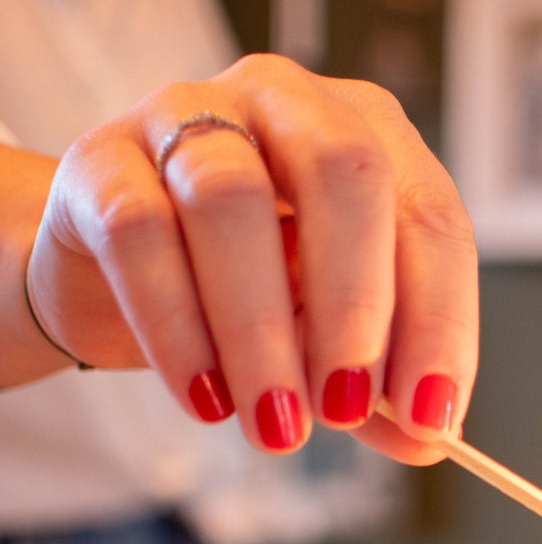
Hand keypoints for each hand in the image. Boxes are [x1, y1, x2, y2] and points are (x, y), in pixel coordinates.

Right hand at [22, 56, 478, 462]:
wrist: (110, 276)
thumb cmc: (241, 292)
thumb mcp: (325, 340)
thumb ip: (380, 387)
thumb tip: (429, 440)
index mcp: (367, 133)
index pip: (430, 214)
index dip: (439, 320)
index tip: (428, 414)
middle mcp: (285, 102)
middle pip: (344, 170)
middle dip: (355, 302)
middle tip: (346, 407)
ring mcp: (186, 115)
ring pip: (233, 198)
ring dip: (261, 330)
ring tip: (275, 424)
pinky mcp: (101, 159)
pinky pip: (140, 233)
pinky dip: (178, 330)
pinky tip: (206, 399)